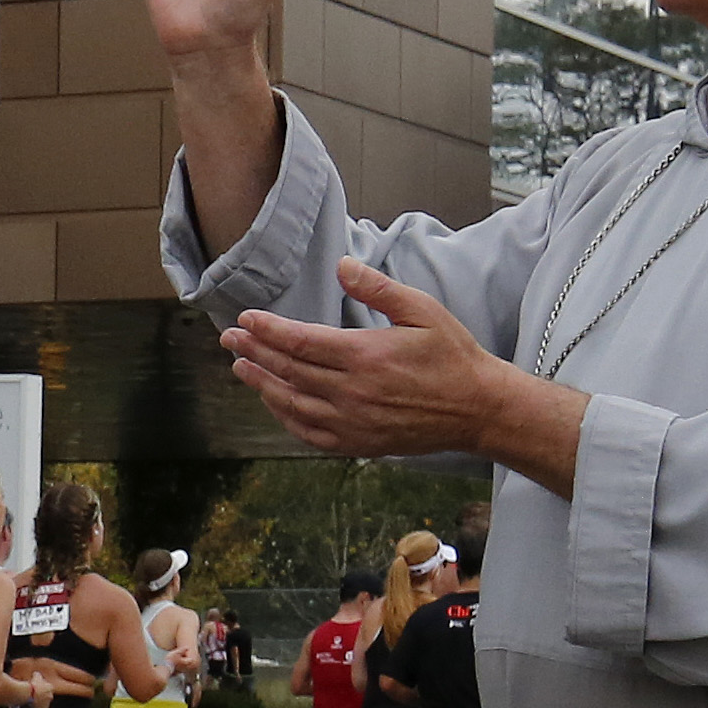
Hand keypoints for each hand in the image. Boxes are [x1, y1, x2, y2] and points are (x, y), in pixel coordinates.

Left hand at [223, 258, 584, 476]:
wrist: (477, 408)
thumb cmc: (452, 356)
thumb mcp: (422, 310)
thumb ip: (378, 288)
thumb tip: (342, 265)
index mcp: (366, 356)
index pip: (300, 341)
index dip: (268, 330)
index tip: (246, 319)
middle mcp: (353, 392)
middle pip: (288, 370)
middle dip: (254, 351)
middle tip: (230, 337)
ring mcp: (352, 422)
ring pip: (292, 403)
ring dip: (262, 384)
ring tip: (240, 366)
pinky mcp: (357, 443)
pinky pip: (308, 432)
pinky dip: (285, 416)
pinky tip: (272, 401)